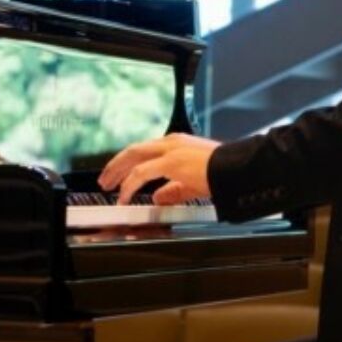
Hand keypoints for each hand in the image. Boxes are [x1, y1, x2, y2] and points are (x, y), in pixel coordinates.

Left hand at [99, 133, 220, 205]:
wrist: (236, 170)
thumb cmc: (221, 174)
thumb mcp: (192, 184)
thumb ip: (173, 190)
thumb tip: (157, 198)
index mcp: (177, 144)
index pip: (145, 150)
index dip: (128, 162)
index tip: (119, 173)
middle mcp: (171, 143)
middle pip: (134, 150)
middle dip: (116, 165)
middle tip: (105, 179)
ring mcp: (170, 151)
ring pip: (133, 157)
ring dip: (117, 172)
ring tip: (108, 186)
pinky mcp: (170, 162)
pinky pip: (141, 174)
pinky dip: (129, 185)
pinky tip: (124, 196)